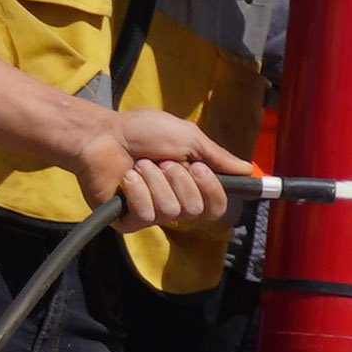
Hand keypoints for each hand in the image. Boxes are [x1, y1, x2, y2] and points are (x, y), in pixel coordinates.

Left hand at [77, 106, 251, 229]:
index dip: (212, 190)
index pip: (217, 206)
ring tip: (140, 165)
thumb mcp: (187, 137)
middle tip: (162, 160)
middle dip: (179, 179)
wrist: (103, 134)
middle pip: (196, 210)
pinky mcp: (129, 220)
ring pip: (171, 211)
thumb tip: (247, 170)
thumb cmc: (142, 131)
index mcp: (191, 184)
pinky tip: (127, 178)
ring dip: (156, 181)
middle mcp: (175, 202)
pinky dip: (138, 190)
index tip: (199, 166)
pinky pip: (146, 214)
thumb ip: (217, 157)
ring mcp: (152, 213)